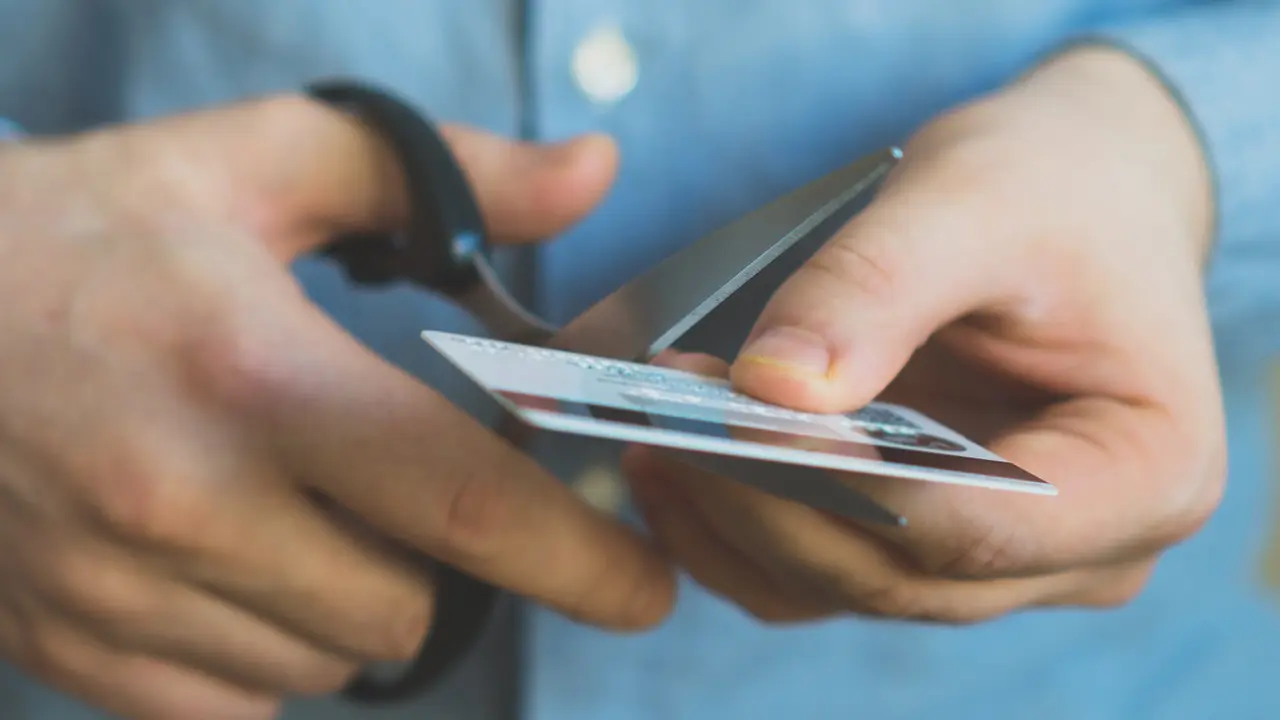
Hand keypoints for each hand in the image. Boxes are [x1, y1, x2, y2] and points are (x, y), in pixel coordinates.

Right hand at [0, 97, 672, 718]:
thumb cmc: (81, 232)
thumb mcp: (256, 163)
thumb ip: (442, 172)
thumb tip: (592, 174)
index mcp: (255, 375)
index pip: (463, 503)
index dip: (580, 560)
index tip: (645, 586)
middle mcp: (187, 502)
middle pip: (408, 608)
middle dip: (444, 564)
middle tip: (407, 490)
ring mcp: (119, 592)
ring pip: (326, 664)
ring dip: (354, 603)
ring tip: (302, 510)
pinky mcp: (70, 647)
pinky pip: (233, 707)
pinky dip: (268, 653)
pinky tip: (236, 567)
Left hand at [623, 46, 1222, 623]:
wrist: (1068, 198)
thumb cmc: (1053, 191)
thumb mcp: (977, 203)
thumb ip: (878, 291)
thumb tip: (773, 387)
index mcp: (1144, 473)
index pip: (979, 524)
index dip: (847, 483)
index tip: (737, 415)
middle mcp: (1077, 550)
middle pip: (895, 570)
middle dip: (766, 500)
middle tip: (664, 414)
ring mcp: (991, 559)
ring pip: (837, 585)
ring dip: (733, 520)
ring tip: (648, 430)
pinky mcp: (915, 542)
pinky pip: (806, 572)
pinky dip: (733, 527)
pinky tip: (671, 459)